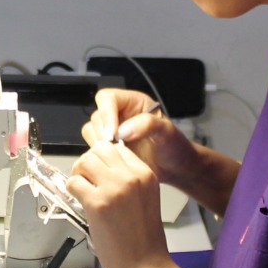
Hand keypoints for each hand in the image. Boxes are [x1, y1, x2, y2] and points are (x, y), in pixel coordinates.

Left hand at [67, 140, 173, 267]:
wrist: (145, 265)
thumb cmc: (143, 238)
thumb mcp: (145, 197)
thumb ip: (129, 180)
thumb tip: (102, 167)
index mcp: (146, 174)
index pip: (116, 147)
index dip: (102, 158)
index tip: (98, 171)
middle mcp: (131, 176)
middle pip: (98, 149)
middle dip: (88, 162)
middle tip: (87, 179)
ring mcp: (114, 188)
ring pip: (83, 161)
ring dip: (79, 174)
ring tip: (83, 190)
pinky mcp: (97, 203)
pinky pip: (74, 182)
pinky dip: (72, 190)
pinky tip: (81, 201)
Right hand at [84, 88, 202, 186]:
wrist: (176, 168)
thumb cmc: (175, 146)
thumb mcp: (166, 131)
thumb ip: (146, 125)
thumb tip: (122, 131)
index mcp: (133, 103)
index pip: (108, 98)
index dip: (106, 114)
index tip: (112, 134)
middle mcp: (120, 115)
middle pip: (97, 116)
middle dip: (103, 132)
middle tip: (116, 147)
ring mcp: (113, 132)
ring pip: (91, 130)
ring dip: (100, 143)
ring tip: (118, 154)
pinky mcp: (109, 148)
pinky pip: (94, 147)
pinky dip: (100, 154)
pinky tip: (115, 160)